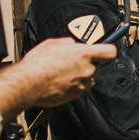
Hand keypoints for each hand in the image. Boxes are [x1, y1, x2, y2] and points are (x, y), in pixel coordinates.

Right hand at [0, 37, 115, 114]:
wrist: (28, 83)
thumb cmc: (38, 63)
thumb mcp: (53, 43)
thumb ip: (68, 43)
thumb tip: (73, 44)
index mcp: (83, 54)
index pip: (110, 52)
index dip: (108, 49)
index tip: (105, 49)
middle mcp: (87, 70)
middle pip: (98, 66)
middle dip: (89, 63)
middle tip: (74, 61)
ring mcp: (82, 84)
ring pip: (88, 79)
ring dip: (81, 75)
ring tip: (64, 72)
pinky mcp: (75, 95)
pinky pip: (79, 88)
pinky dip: (73, 85)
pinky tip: (59, 81)